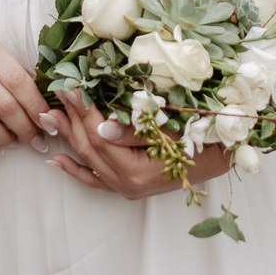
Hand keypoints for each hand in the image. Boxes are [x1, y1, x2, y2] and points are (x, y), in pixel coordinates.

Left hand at [48, 93, 230, 199]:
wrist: (225, 156)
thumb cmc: (203, 137)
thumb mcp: (171, 128)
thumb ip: (133, 130)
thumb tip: (99, 127)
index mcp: (137, 171)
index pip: (99, 136)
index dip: (82, 110)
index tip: (69, 86)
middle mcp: (128, 185)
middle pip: (90, 149)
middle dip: (72, 119)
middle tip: (57, 93)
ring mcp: (128, 188)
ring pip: (90, 162)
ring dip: (69, 138)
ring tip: (50, 117)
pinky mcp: (131, 187)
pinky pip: (97, 180)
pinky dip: (77, 169)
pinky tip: (58, 159)